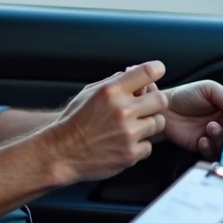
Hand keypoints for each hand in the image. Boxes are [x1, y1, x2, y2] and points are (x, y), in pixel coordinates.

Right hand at [44, 61, 169, 182]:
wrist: (62, 152)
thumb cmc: (74, 122)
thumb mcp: (88, 93)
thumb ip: (112, 82)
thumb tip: (131, 73)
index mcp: (111, 91)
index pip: (146, 72)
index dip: (156, 69)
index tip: (158, 71)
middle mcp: (122, 110)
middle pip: (160, 99)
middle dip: (155, 102)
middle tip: (147, 107)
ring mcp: (128, 133)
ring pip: (158, 123)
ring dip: (149, 124)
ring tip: (132, 127)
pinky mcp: (130, 154)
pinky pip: (149, 146)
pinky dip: (139, 145)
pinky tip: (125, 144)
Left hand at [157, 80, 222, 159]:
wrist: (164, 109)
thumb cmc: (184, 95)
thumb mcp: (207, 88)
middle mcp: (222, 124)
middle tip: (217, 125)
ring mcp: (213, 137)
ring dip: (219, 140)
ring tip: (209, 128)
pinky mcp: (202, 147)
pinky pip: (212, 154)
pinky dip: (209, 149)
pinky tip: (202, 140)